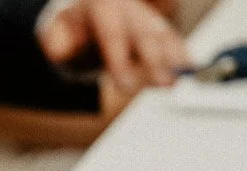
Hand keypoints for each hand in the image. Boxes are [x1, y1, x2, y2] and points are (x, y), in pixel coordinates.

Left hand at [37, 0, 189, 96]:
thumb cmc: (66, 32)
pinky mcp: (153, 25)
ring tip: (184, 76)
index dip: (120, 61)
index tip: (126, 86)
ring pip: (161, 33)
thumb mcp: (54, 37)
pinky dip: (181, 53)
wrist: (79, 18)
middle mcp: (125, 5)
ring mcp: (142, 13)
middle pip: (142, 33)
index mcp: (99, 4)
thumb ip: (57, 44)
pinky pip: (170, 37)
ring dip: (175, 56)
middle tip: (164, 83)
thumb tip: (63, 49)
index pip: (112, 33)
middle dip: (155, 59)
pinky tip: (192, 68)